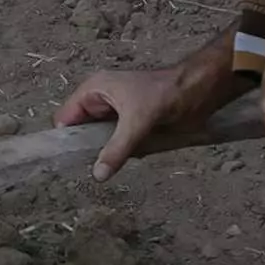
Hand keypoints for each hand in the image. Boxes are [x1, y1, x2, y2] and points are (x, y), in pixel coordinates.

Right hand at [54, 42, 238, 179]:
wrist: (199, 90)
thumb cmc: (165, 93)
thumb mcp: (137, 121)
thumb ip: (116, 149)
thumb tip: (97, 175)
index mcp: (93, 90)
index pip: (65, 119)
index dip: (67, 139)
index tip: (73, 160)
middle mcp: (101, 102)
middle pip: (82, 133)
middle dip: (91, 148)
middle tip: (100, 165)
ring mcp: (116, 115)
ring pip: (102, 142)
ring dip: (111, 152)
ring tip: (123, 156)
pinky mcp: (132, 126)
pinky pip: (120, 146)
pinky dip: (125, 152)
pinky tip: (137, 152)